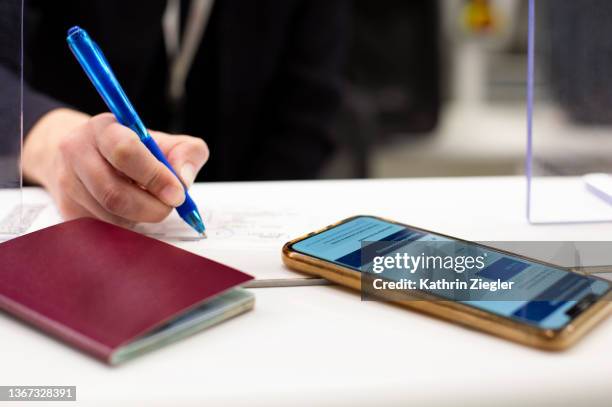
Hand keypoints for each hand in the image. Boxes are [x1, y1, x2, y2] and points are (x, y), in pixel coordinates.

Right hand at [23, 109, 208, 226]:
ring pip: (109, 215)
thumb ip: (187, 153)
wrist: (85, 154)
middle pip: (114, 193)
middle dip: (151, 207)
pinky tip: (132, 213)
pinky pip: (101, 228)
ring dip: (139, 218)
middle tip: (169, 207)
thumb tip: (184, 179)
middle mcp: (77, 151)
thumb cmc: (133, 149)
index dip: (155, 176)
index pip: (125, 151)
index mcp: (105, 129)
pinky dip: (126, 226)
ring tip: (149, 205)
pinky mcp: (67, 208)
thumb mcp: (164, 142)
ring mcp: (67, 182)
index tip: (177, 194)